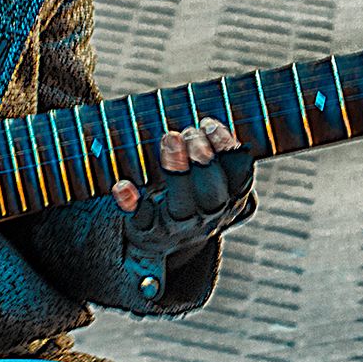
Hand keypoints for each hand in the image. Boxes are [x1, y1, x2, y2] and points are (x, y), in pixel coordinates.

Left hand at [112, 117, 255, 264]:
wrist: (168, 243)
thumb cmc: (194, 195)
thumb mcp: (215, 179)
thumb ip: (219, 153)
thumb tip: (211, 119)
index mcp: (231, 197)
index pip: (239, 174)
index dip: (228, 148)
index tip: (209, 123)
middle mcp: (208, 213)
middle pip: (212, 191)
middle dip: (202, 159)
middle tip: (189, 132)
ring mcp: (178, 224)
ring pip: (182, 203)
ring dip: (176, 170)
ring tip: (169, 137)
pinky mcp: (149, 229)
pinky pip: (140, 217)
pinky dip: (131, 202)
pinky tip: (122, 185)